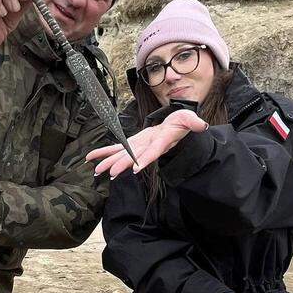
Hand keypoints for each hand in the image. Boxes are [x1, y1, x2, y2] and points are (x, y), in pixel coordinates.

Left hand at [85, 109, 207, 178]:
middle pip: (135, 157)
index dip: (145, 160)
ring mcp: (139, 147)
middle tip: (111, 173)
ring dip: (109, 162)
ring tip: (97, 170)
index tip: (136, 168)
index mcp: (162, 142)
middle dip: (123, 164)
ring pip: (123, 155)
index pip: (154, 152)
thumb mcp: (189, 119)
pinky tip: (91, 157)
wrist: (173, 129)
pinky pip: (116, 148)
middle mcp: (148, 147)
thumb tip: (201, 125)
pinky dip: (104, 152)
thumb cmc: (181, 123)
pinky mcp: (132, 143)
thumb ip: (193, 122)